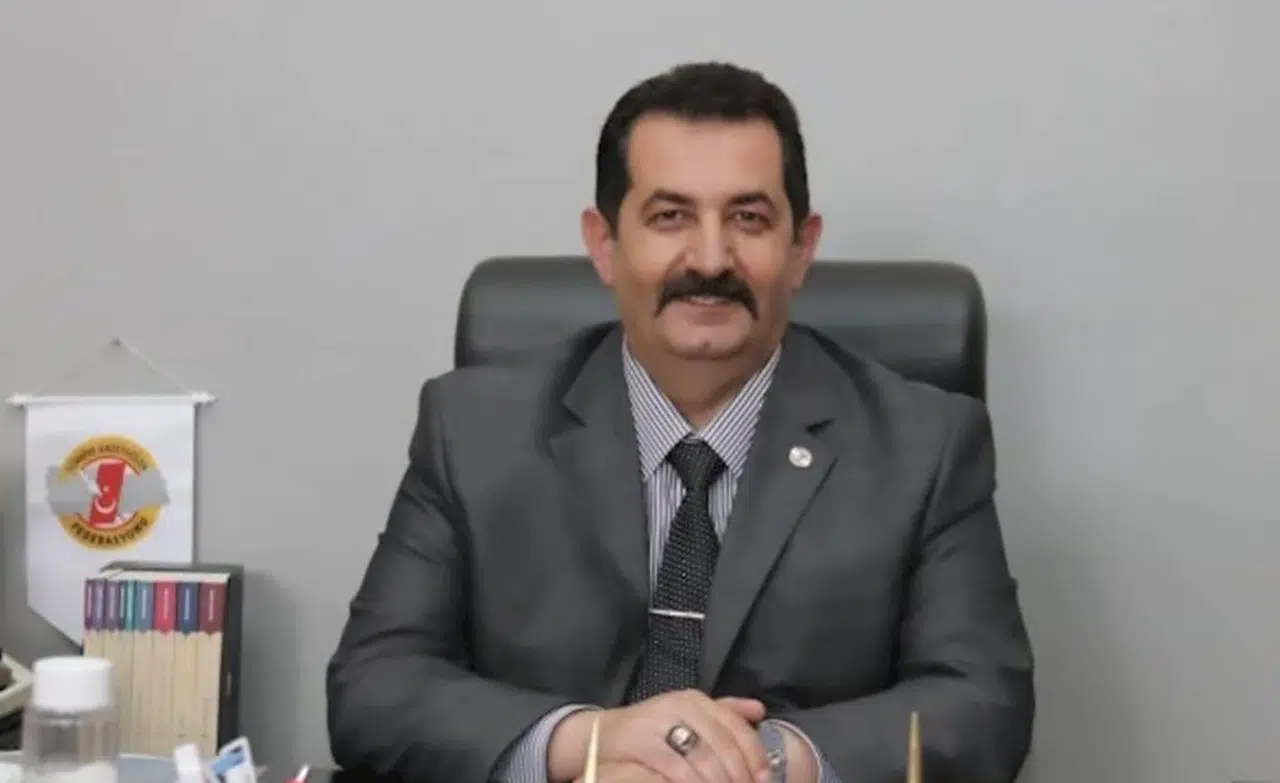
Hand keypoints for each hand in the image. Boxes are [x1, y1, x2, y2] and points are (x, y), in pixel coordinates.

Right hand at [549, 690, 770, 782]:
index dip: (754, 755)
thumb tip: (759, 710)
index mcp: (695, 700)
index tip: (765, 780)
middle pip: (723, 744)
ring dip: (721, 782)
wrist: (601, 737)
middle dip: (740, 775)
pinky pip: (678, 769)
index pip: (735, 726)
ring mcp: (660, 724)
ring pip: (704, 758)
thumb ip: (723, 713)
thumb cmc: (651, 731)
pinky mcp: (642, 744)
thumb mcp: (687, 717)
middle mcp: (679, 706)